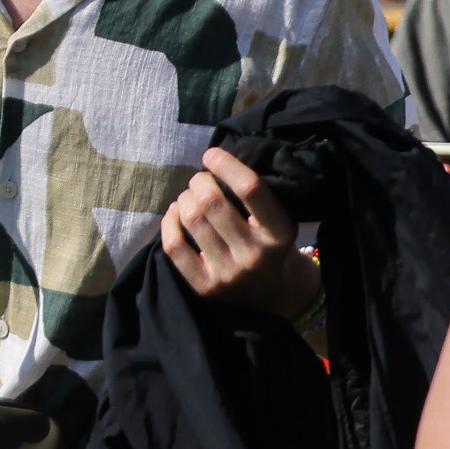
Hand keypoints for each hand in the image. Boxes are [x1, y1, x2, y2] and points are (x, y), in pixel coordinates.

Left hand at [161, 147, 317, 318]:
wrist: (275, 293)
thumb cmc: (273, 245)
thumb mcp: (278, 221)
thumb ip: (254, 198)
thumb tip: (215, 163)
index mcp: (279, 234)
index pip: (250, 189)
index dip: (226, 165)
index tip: (212, 155)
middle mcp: (254, 255)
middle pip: (212, 202)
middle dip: (199, 182)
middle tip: (201, 181)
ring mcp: (227, 274)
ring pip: (191, 219)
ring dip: (185, 198)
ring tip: (190, 197)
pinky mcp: (205, 287)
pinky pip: (174, 244)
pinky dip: (170, 220)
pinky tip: (176, 214)